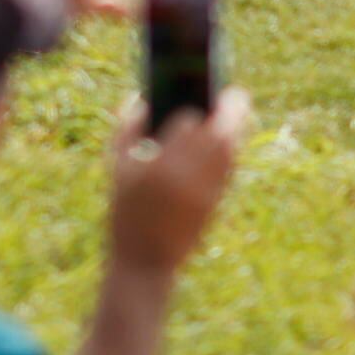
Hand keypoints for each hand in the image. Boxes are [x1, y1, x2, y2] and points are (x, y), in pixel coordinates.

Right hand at [102, 88, 247, 280]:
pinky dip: (230, 151)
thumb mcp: (118, 169)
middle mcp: (188, 177)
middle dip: (231, 111)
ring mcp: (205, 192)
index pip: (189, 123)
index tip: (192, 100)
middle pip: (221, 134)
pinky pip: (228, 169)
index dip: (192, 109)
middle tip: (232, 94)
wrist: (145, 260)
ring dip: (236, 129)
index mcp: (160, 165)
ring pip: (231, 152)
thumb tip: (143, 98)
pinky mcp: (215, 204)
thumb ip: (127, 128)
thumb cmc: (126, 210)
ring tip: (232, 112)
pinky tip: (225, 142)